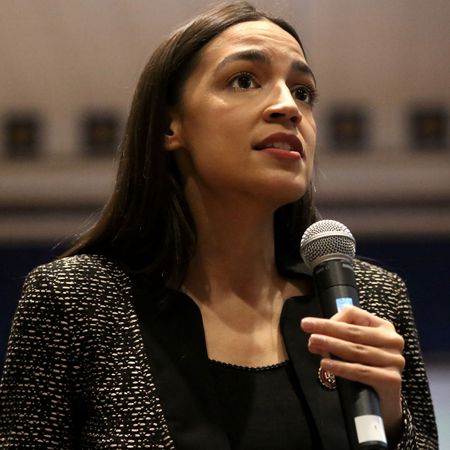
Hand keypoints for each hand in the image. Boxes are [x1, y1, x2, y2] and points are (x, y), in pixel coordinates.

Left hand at [301, 306, 404, 442]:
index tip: (311, 324)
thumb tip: (314, 339)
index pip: (354, 315)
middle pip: (354, 331)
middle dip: (327, 329)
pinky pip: (361, 371)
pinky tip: (326, 365)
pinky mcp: (392, 379)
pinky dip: (341, 368)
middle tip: (306, 327)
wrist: (384, 400)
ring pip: (356, 350)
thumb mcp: (354, 348)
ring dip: (332, 345)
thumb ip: (336, 340)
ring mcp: (394, 360)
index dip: (332, 318)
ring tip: (313, 343)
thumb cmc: (367, 367)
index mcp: (383, 327)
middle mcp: (392, 340)